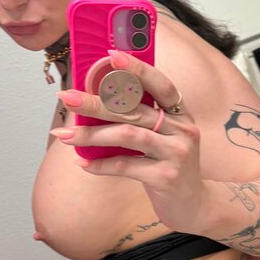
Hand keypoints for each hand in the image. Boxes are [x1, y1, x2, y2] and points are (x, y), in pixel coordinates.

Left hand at [52, 50, 208, 234]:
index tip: (112, 55)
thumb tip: (94, 105)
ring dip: (92, 134)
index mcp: (180, 114)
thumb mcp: (164, 138)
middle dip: (96, 102)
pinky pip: (127, 166)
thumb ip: (141, 121)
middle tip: (68, 97)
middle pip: (134, 110)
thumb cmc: (170, 167)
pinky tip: (84, 163)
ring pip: (128, 135)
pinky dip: (101, 164)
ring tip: (65, 135)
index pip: (161, 84)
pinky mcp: (167, 177)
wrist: (194, 205)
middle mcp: (182, 130)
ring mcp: (177, 153)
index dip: (138, 69)